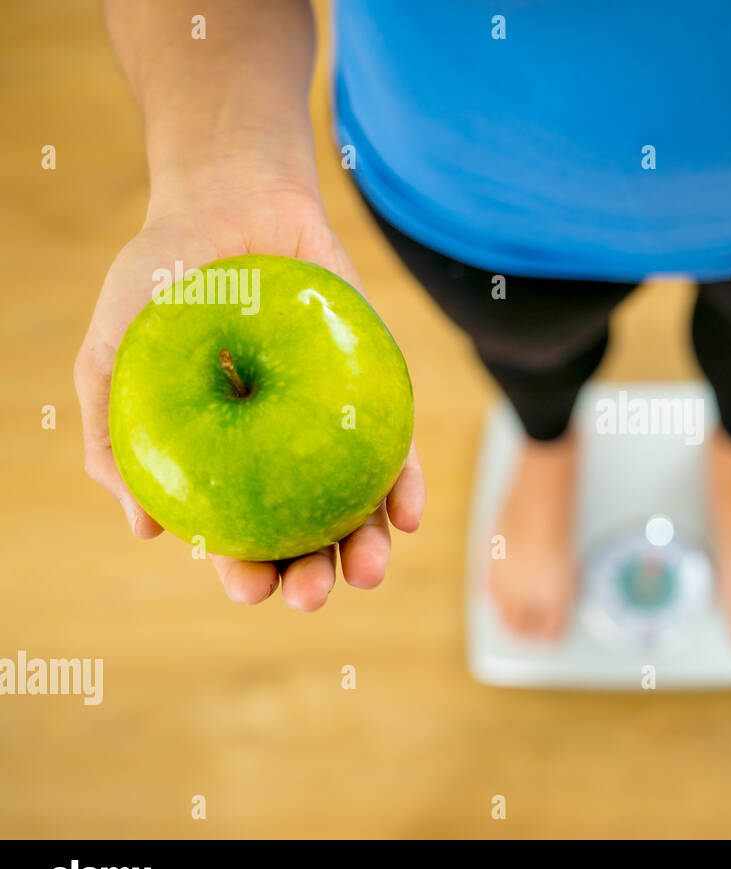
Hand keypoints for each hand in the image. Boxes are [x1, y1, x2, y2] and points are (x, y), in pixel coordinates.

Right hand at [74, 183, 425, 609]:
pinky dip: (405, 487)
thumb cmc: (164, 280)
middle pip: (303, 532)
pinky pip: (397, 450)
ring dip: (365, 547)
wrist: (232, 203)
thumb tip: (145, 531)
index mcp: (222, 460)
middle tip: (310, 595)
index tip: (249, 591)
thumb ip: (114, 435)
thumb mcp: (118, 352)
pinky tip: (409, 516)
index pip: (237, 533)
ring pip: (355, 504)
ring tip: (365, 572)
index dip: (245, 570)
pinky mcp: (374, 392)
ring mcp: (330, 427)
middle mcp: (281, 454)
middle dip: (309, 576)